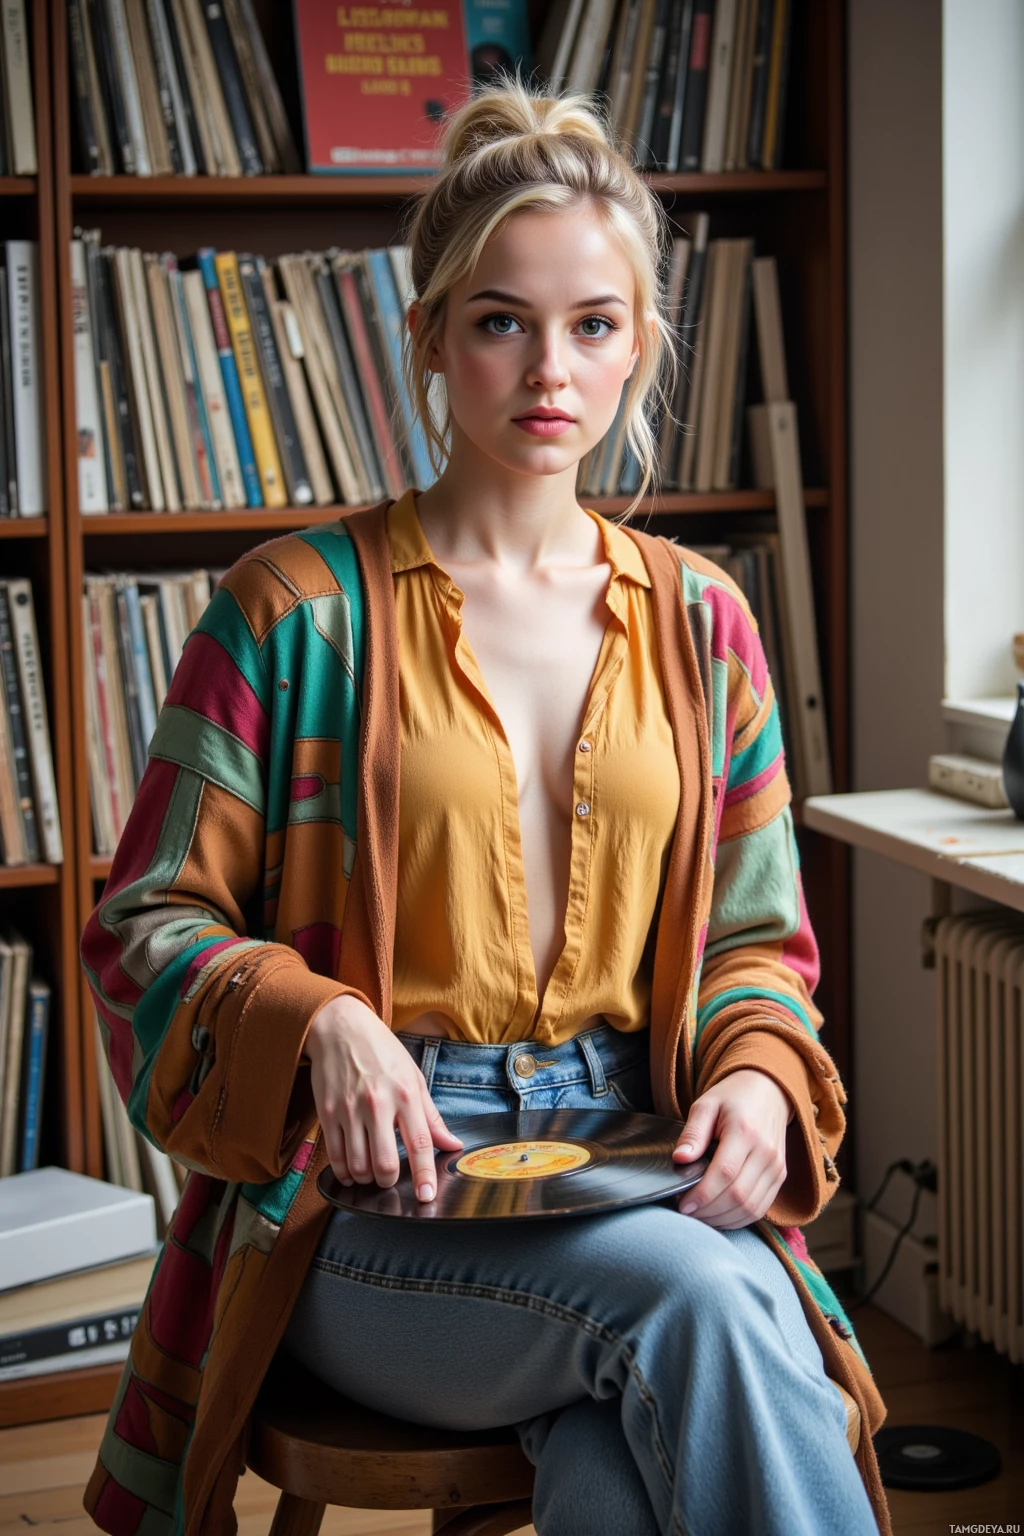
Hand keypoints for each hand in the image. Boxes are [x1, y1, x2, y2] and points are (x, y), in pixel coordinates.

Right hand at [304, 996, 461, 1201]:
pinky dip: (344, 1172)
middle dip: (389, 1182)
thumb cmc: (382, 1051)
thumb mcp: (414, 1077)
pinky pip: (334, 1156)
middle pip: (384, 1163)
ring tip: (371, 1173)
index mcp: (405, 1094)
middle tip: (390, 1179)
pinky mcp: (327, 1112)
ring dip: (366, 1179)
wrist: (341, 1028)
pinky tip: (351, 1170)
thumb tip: (452, 1144)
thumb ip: (431, 1116)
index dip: (424, 1175)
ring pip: (358, 1165)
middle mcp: (377, 1104)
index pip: (419, 1144)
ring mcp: (349, 1109)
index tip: (427, 1196)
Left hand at [671, 1068, 791, 1228]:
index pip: (724, 1174)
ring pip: (750, 1208)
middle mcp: (766, 1152)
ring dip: (722, 1219)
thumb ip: (693, 1133)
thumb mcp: (706, 1105)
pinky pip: (760, 1208)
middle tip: (687, 1212)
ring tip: (700, 1216)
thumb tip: (679, 1159)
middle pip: (738, 1196)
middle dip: (709, 1211)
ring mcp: (776, 1167)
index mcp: (745, 1132)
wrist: (768, 1092)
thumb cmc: (733, 1099)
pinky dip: (738, 1219)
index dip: (702, 1195)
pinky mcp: (780, 1177)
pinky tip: (719, 1216)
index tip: (682, 1204)